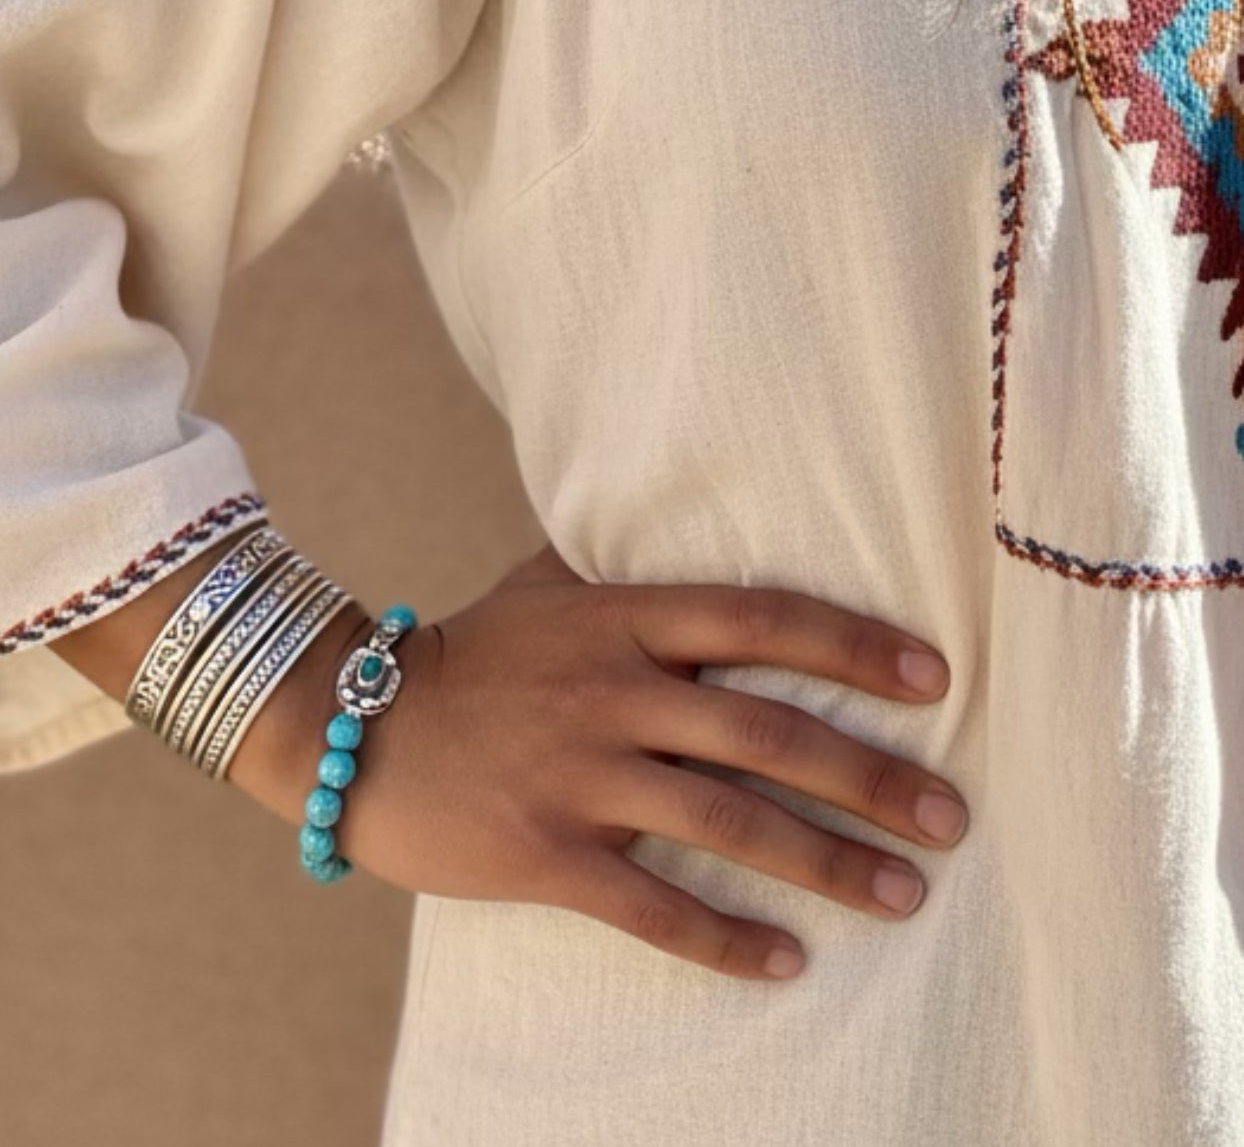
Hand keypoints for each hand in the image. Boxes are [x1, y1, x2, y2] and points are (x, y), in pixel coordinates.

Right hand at [327, 544, 964, 980]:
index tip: (933, 680)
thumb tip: (687, 533)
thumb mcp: (541, 587)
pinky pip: (650, 907)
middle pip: (769, 734)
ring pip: (727, 824)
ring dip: (827, 862)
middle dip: (872, 777)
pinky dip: (724, 939)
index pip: (760, 619)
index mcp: (620, 621)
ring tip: (905, 894)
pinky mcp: (542, 854)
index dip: (854, 646)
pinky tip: (786, 962)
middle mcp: (611, 692)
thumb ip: (620, 571)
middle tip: (951, 817)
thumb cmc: (468, 654)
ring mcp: (578, 776)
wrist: (354, 726)